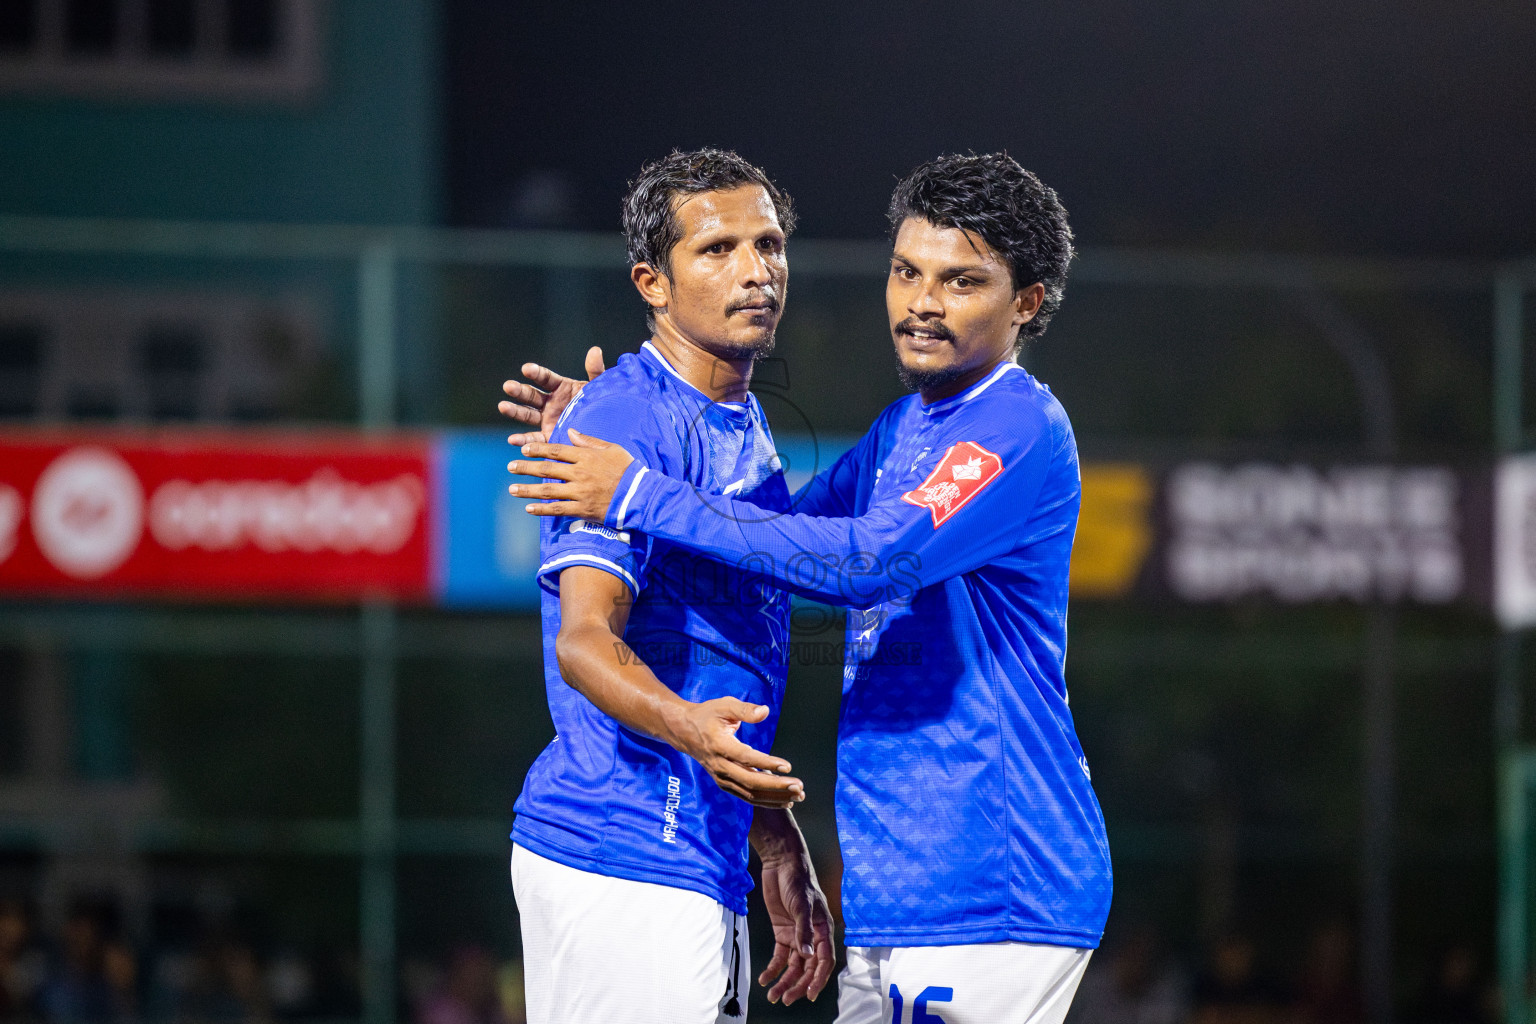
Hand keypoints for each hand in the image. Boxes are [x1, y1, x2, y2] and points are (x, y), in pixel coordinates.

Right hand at [499, 346, 605, 445]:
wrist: (605, 429)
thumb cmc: (601, 405)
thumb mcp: (599, 388)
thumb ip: (596, 371)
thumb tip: (595, 350)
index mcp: (561, 387)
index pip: (545, 378)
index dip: (536, 373)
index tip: (526, 369)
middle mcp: (550, 402)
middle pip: (531, 395)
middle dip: (519, 390)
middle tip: (508, 386)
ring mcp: (546, 419)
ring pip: (526, 414)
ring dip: (514, 410)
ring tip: (502, 406)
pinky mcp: (547, 436)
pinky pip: (533, 438)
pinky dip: (523, 440)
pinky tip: (513, 440)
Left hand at [508, 431, 634, 522]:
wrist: (640, 495)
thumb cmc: (628, 470)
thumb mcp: (612, 448)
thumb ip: (589, 440)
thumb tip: (569, 431)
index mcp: (586, 457)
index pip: (556, 450)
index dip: (538, 449)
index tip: (524, 449)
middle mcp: (579, 474)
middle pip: (547, 469)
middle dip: (526, 468)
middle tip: (511, 467)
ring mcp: (579, 492)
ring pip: (548, 490)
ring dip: (528, 489)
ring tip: (512, 489)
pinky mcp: (582, 509)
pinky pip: (558, 509)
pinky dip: (542, 509)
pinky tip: (528, 508)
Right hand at [663, 697, 804, 809]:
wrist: (684, 731)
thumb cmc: (707, 716)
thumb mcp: (724, 705)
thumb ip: (745, 710)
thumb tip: (765, 711)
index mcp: (719, 745)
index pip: (745, 758)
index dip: (766, 763)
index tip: (787, 766)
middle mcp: (719, 766)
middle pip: (750, 782)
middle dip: (776, 786)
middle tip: (798, 786)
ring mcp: (721, 778)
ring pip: (750, 794)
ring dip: (774, 797)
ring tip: (797, 796)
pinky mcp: (725, 784)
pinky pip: (747, 797)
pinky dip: (765, 801)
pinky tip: (784, 800)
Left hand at [758, 851, 835, 1003]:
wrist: (782, 863)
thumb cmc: (799, 880)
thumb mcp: (803, 905)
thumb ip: (804, 931)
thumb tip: (807, 955)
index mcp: (823, 930)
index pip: (824, 961)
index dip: (818, 979)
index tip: (809, 994)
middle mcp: (812, 937)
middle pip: (807, 968)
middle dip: (798, 985)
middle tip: (785, 998)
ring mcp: (797, 936)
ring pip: (793, 966)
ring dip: (784, 981)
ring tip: (773, 995)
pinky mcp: (782, 932)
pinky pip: (780, 956)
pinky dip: (773, 969)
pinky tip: (765, 978)